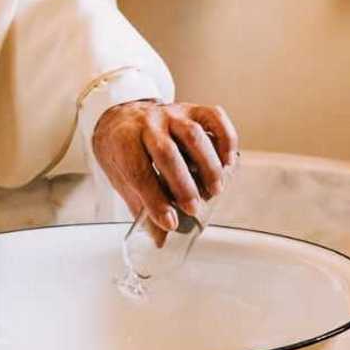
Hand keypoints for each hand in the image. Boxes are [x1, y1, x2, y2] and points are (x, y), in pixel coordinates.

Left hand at [91, 100, 238, 232]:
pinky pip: (214, 118)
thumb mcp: (123, 180)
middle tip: (193, 209)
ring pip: (194, 135)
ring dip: (208, 166)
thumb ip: (143, 207)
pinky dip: (226, 140)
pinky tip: (228, 162)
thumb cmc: (123, 152)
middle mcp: (148, 123)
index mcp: (124, 141)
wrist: (121, 118)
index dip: (155, 199)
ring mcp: (172, 113)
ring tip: (214, 191)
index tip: (169, 222)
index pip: (139, 170)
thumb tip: (161, 240)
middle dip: (183, 185)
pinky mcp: (192, 109)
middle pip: (167, 152)